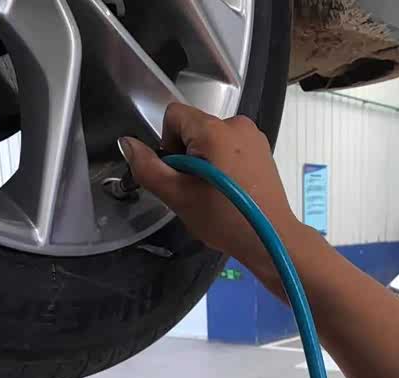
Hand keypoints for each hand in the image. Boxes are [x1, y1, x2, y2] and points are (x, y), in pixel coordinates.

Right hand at [119, 104, 302, 283]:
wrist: (272, 241)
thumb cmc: (224, 220)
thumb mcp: (178, 197)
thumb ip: (148, 168)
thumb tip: (126, 143)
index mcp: (214, 130)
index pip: (174, 116)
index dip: (168, 145)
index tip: (180, 175)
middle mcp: (236, 123)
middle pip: (194, 128)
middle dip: (188, 155)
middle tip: (197, 190)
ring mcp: (254, 137)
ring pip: (213, 140)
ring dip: (206, 162)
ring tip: (216, 194)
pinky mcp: (264, 151)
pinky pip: (232, 148)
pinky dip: (225, 165)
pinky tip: (232, 191)